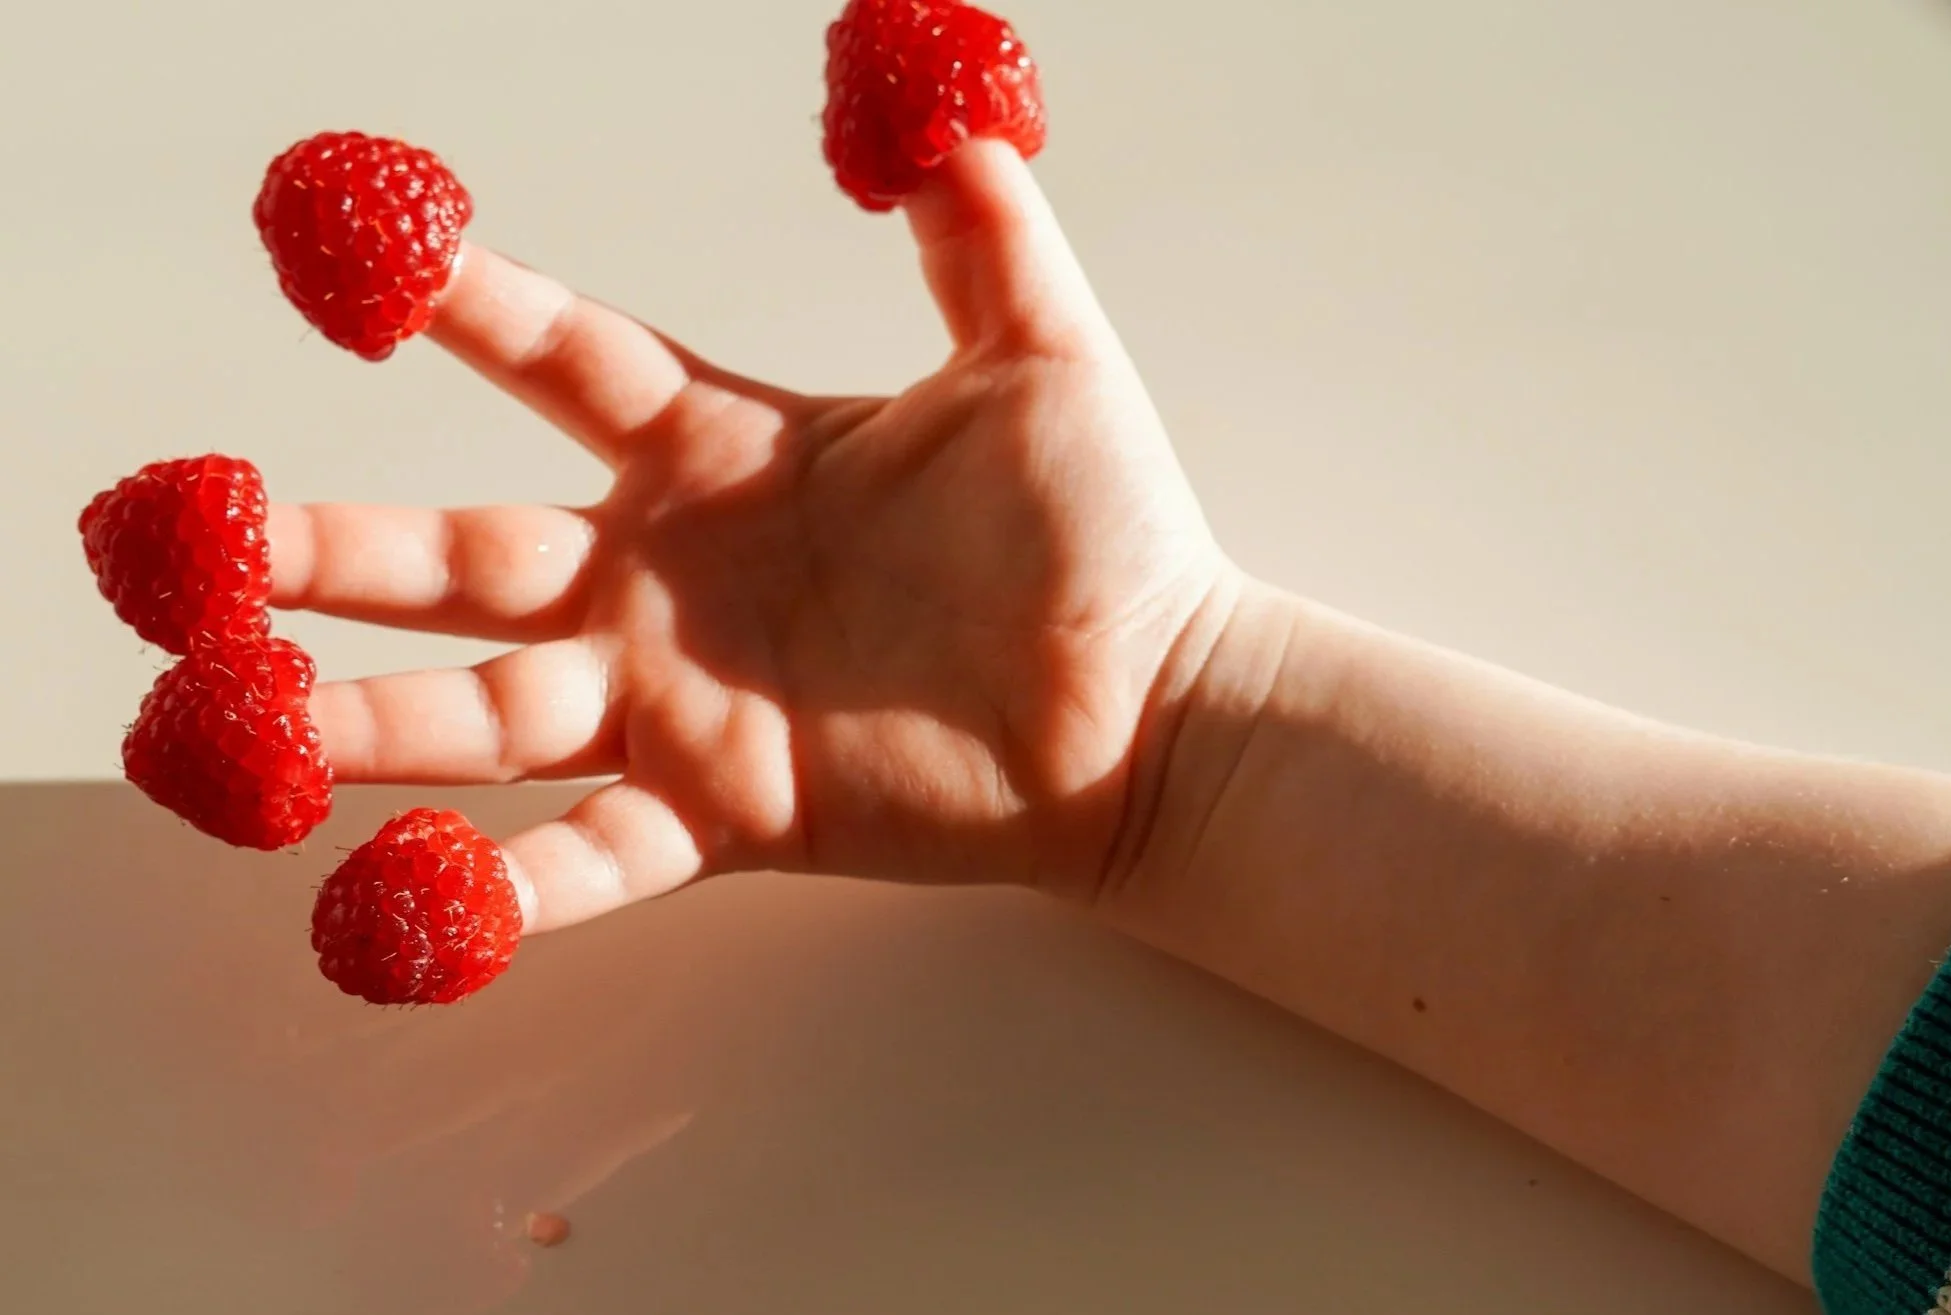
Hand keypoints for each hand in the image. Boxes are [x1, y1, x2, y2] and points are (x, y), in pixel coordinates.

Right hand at [269, 140, 1232, 933]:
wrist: (1155, 704)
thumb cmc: (1105, 536)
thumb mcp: (1037, 354)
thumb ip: (975, 227)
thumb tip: (938, 89)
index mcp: (726, 451)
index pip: (562, 358)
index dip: (460, 303)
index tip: (347, 243)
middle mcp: (672, 577)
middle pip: (465, 557)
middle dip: (331, 551)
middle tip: (201, 530)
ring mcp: (688, 702)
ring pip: (489, 715)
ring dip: (360, 726)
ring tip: (227, 727)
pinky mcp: (732, 814)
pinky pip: (595, 856)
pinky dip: (505, 892)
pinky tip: (401, 906)